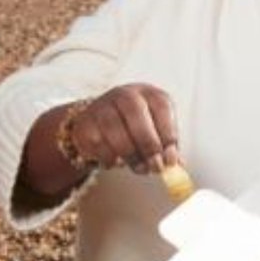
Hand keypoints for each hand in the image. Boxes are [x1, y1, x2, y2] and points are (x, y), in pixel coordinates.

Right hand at [65, 83, 180, 174]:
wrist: (100, 122)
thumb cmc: (137, 127)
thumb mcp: (156, 131)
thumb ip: (166, 147)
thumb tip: (175, 164)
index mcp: (149, 93)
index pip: (161, 106)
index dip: (168, 133)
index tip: (171, 158)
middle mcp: (125, 94)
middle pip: (136, 113)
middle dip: (147, 143)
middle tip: (154, 166)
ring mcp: (102, 106)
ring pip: (114, 129)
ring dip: (129, 154)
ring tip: (138, 167)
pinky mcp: (84, 123)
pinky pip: (96, 143)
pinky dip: (109, 158)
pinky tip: (117, 163)